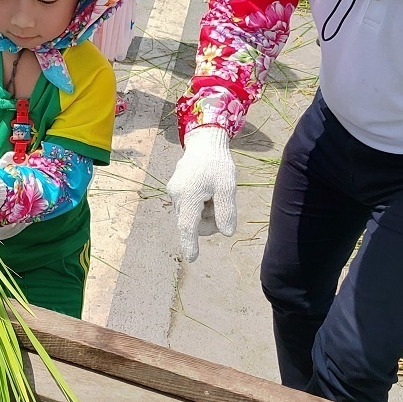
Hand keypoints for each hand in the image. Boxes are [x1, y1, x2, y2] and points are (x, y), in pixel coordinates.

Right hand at [166, 126, 236, 261]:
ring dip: (205, 212)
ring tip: (215, 193)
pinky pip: (188, 206)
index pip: (188, 226)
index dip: (190, 243)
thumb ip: (226, 211)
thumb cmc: (217, 164)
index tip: (192, 258)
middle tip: (222, 204)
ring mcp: (174, 192)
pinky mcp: (175, 190)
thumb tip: (227, 233)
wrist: (204, 143)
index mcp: (188, 196)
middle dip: (209, 220)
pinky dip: (200, 205)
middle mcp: (177, 196)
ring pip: (191, 215)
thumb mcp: (227, 187)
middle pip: (192, 222)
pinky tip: (208, 191)